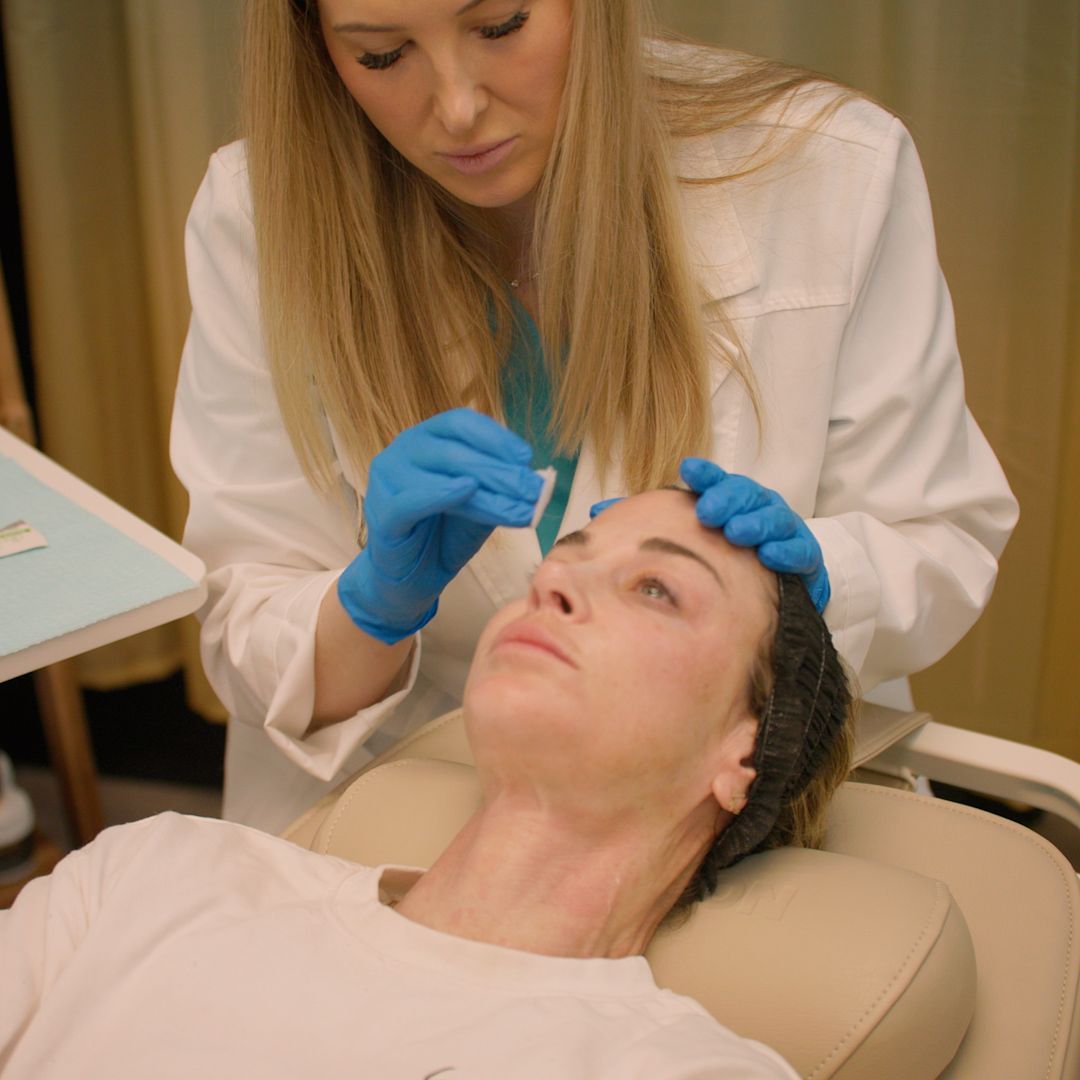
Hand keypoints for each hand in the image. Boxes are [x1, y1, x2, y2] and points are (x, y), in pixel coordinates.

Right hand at [338, 408, 542, 643]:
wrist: (412, 578)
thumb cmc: (444, 533)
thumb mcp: (480, 505)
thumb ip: (499, 488)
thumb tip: (535, 479)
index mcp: (426, 438)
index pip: (460, 423)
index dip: (496, 437)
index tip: (526, 456)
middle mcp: (403, 451)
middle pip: (455, 448)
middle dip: (499, 469)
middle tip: (532, 488)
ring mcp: (388, 480)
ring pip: (440, 473)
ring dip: (486, 489)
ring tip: (517, 506)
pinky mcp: (383, 513)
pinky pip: (412, 500)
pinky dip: (441, 493)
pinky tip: (467, 491)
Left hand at [679, 458, 830, 612]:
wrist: (785, 581)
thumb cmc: (737, 554)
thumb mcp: (706, 536)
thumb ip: (670, 521)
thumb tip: (619, 510)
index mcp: (737, 499)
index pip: (720, 482)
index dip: (706, 476)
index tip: (688, 470)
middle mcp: (762, 507)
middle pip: (747, 495)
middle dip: (727, 499)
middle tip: (707, 511)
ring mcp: (786, 529)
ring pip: (774, 520)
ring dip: (755, 524)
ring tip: (735, 532)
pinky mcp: (806, 555)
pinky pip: (799, 552)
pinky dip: (785, 552)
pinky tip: (769, 554)